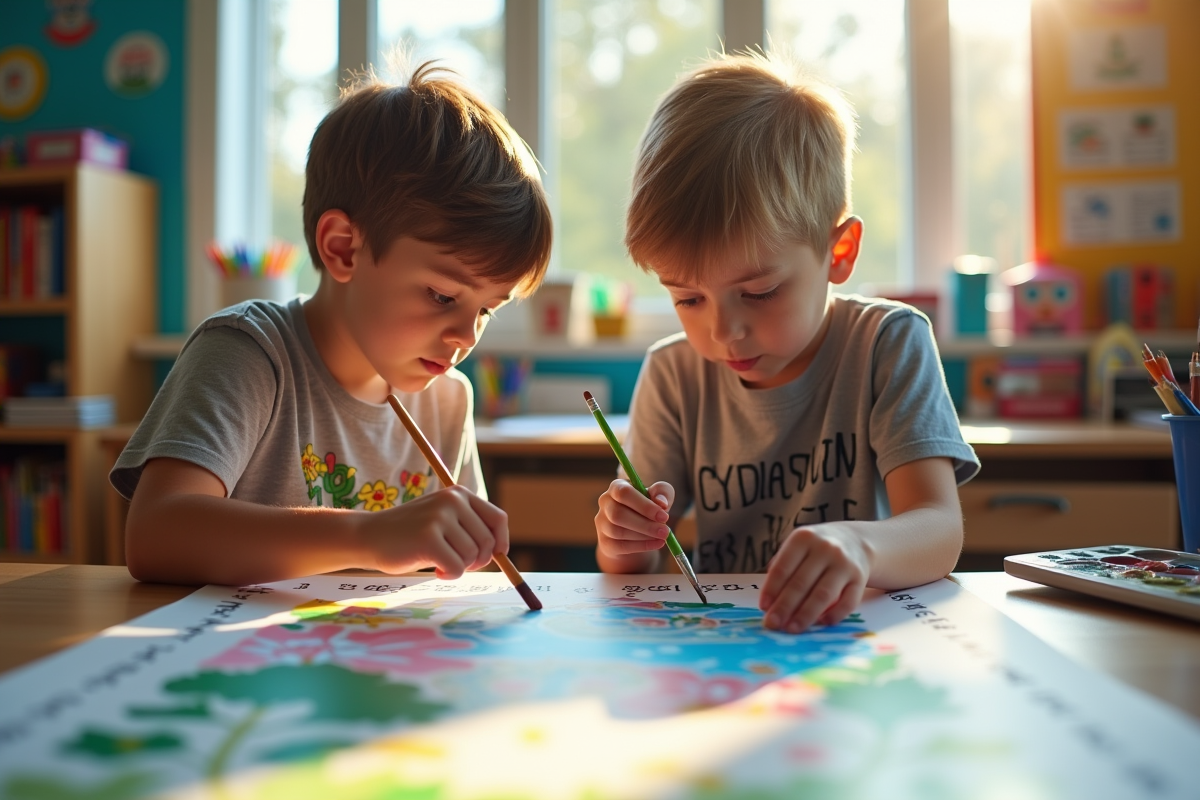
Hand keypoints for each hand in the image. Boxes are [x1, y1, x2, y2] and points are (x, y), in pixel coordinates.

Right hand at [363, 485, 508, 578]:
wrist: (368, 536)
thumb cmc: (409, 534)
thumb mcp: (443, 520)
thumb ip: (469, 527)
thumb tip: (501, 550)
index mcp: (459, 494)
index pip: (498, 518)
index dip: (501, 541)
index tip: (497, 556)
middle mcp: (452, 501)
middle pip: (488, 542)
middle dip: (478, 561)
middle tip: (457, 564)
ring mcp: (440, 518)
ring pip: (472, 557)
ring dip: (459, 568)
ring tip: (440, 563)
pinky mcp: (428, 538)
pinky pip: (457, 568)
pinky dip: (449, 576)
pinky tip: (435, 570)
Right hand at [595, 479, 674, 559]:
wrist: (636, 531)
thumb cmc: (648, 508)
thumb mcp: (659, 495)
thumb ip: (663, 493)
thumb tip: (661, 503)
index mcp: (617, 487)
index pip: (624, 493)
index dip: (644, 506)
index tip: (664, 516)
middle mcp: (605, 503)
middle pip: (618, 514)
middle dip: (645, 525)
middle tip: (665, 531)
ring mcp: (602, 523)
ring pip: (618, 532)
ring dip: (644, 536)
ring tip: (662, 537)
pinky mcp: (605, 542)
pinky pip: (620, 546)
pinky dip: (641, 546)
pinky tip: (657, 544)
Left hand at [759, 523, 871, 632]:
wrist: (855, 541)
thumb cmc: (817, 549)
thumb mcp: (798, 547)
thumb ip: (783, 568)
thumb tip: (769, 602)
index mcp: (803, 539)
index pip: (783, 567)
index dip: (771, 589)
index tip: (763, 608)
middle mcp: (825, 549)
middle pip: (801, 583)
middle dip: (784, 607)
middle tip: (773, 624)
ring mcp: (844, 564)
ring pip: (823, 595)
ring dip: (805, 615)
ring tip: (792, 629)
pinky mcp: (860, 579)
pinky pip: (848, 602)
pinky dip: (834, 615)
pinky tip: (821, 624)